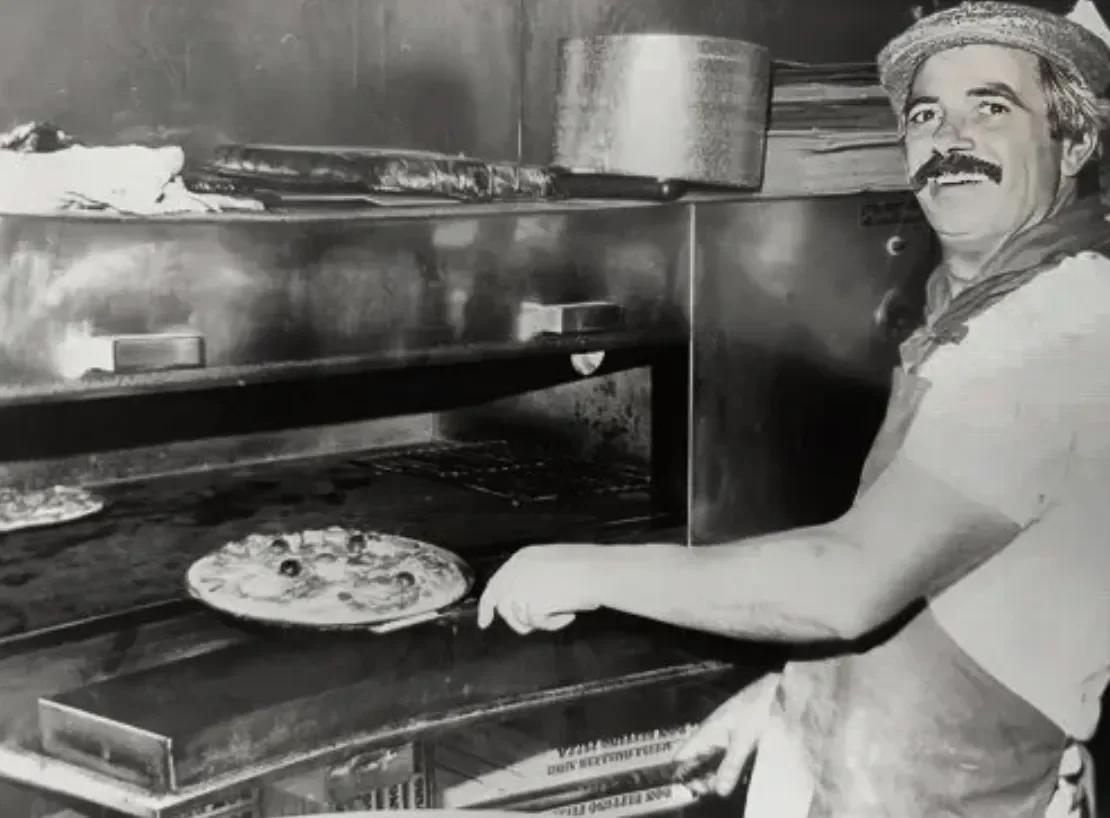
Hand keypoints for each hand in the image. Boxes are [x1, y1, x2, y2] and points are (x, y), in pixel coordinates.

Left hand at [477, 544, 603, 633]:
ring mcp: (518, 591)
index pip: (495, 586)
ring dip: (541, 620)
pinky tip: (568, 615)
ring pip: (519, 619)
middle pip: (504, 607)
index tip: (484, 623)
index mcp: (519, 559)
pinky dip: (554, 623)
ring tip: (562, 611)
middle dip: (518, 619)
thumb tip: (532, 599)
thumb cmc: (582, 564)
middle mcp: (513, 574)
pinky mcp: (528, 607)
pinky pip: (538, 624)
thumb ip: (535, 578)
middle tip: (539, 622)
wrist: (592, 571)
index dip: (487, 606)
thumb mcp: (552, 563)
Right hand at [674, 674, 779, 797]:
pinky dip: (728, 769)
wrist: (776, 692)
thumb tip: (718, 791)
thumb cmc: (756, 710)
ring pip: (711, 762)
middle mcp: (710, 736)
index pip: (681, 757)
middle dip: (703, 778)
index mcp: (705, 733)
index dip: (682, 774)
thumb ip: (730, 766)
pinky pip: (725, 759)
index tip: (696, 789)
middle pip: (695, 764)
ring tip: (727, 783)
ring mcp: (722, 738)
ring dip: (716, 775)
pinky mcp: (736, 740)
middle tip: (717, 788)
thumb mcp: (743, 741)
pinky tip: (738, 775)